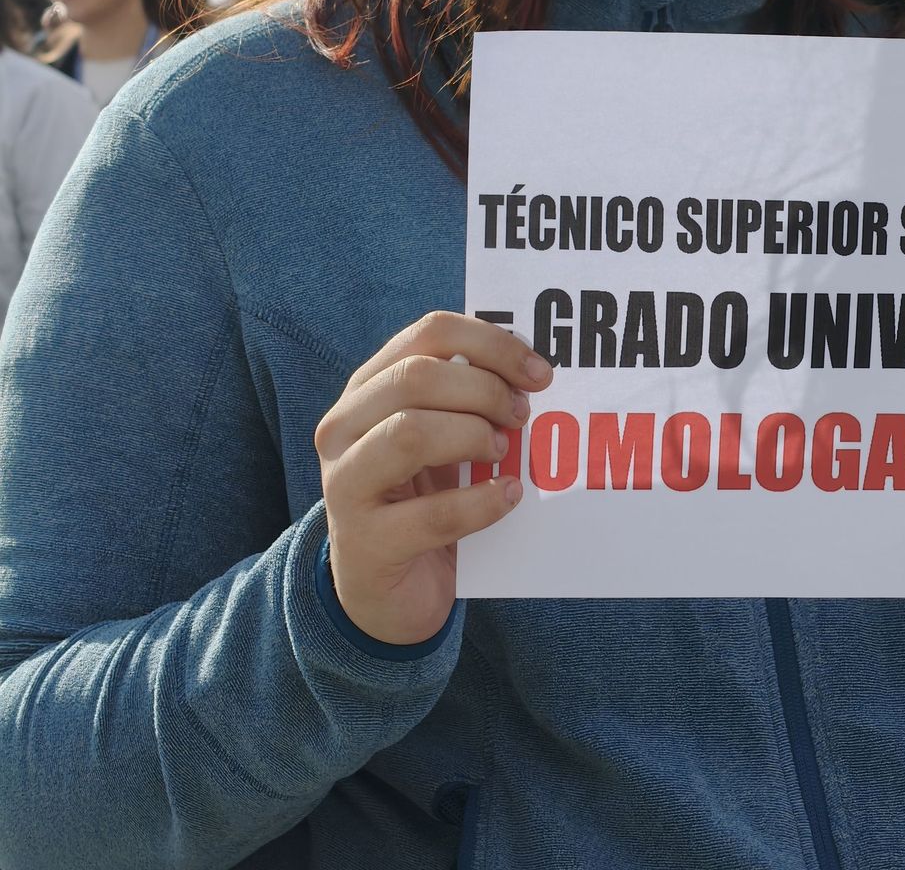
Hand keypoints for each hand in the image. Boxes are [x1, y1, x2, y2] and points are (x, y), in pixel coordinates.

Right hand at [315, 313, 554, 644]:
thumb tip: (531, 371)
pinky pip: (433, 515)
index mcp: (367, 389)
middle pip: (417, 377)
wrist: (384, 592)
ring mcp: (345, 485)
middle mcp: (343, 428)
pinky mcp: (365, 543)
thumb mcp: (440, 439)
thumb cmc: (422, 500)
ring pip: (411, 434)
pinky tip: (509, 496)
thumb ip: (468, 399)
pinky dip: (483, 502)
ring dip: (475, 437)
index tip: (539, 373)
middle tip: (522, 416)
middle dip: (486, 391)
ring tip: (505, 453)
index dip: (493, 344)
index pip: (429, 333)